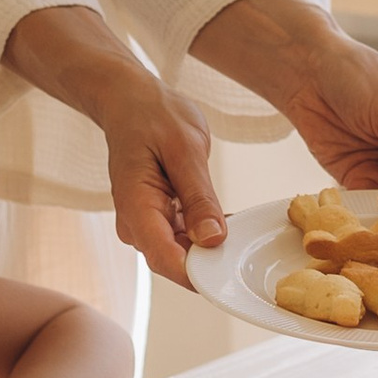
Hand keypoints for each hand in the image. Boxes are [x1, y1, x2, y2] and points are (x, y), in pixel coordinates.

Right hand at [82, 58, 228, 286]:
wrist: (130, 101)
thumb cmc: (154, 116)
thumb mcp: (185, 149)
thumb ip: (199, 197)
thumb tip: (212, 239)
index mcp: (135, 205)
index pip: (164, 258)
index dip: (198, 274)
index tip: (231, 276)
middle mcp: (135, 222)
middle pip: (174, 261)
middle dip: (210, 261)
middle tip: (247, 246)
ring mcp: (144, 222)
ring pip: (181, 252)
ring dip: (210, 246)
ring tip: (240, 226)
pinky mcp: (156, 218)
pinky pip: (183, 237)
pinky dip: (205, 232)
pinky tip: (227, 220)